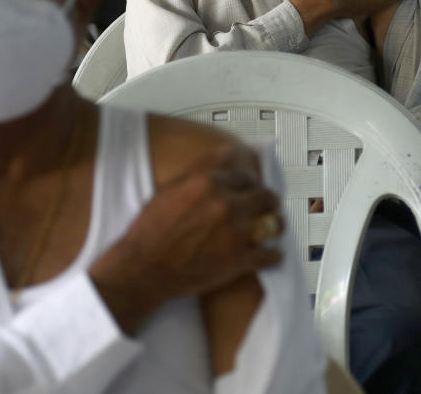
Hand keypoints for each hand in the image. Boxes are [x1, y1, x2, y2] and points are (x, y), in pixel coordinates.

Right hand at [89, 143, 282, 333]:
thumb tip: (227, 152)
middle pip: (266, 196)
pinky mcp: (239, 261)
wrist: (144, 268)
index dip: (249, 182)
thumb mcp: (171, 188)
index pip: (245, 176)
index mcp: (209, 184)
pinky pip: (270, 255)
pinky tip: (271, 254)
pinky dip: (274, 255)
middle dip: (269, 200)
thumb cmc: (152, 229)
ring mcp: (235, 234)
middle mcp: (226, 205)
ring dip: (276, 224)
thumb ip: (202, 168)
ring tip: (273, 226)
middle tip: (267, 205)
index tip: (250, 188)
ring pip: (274, 224)